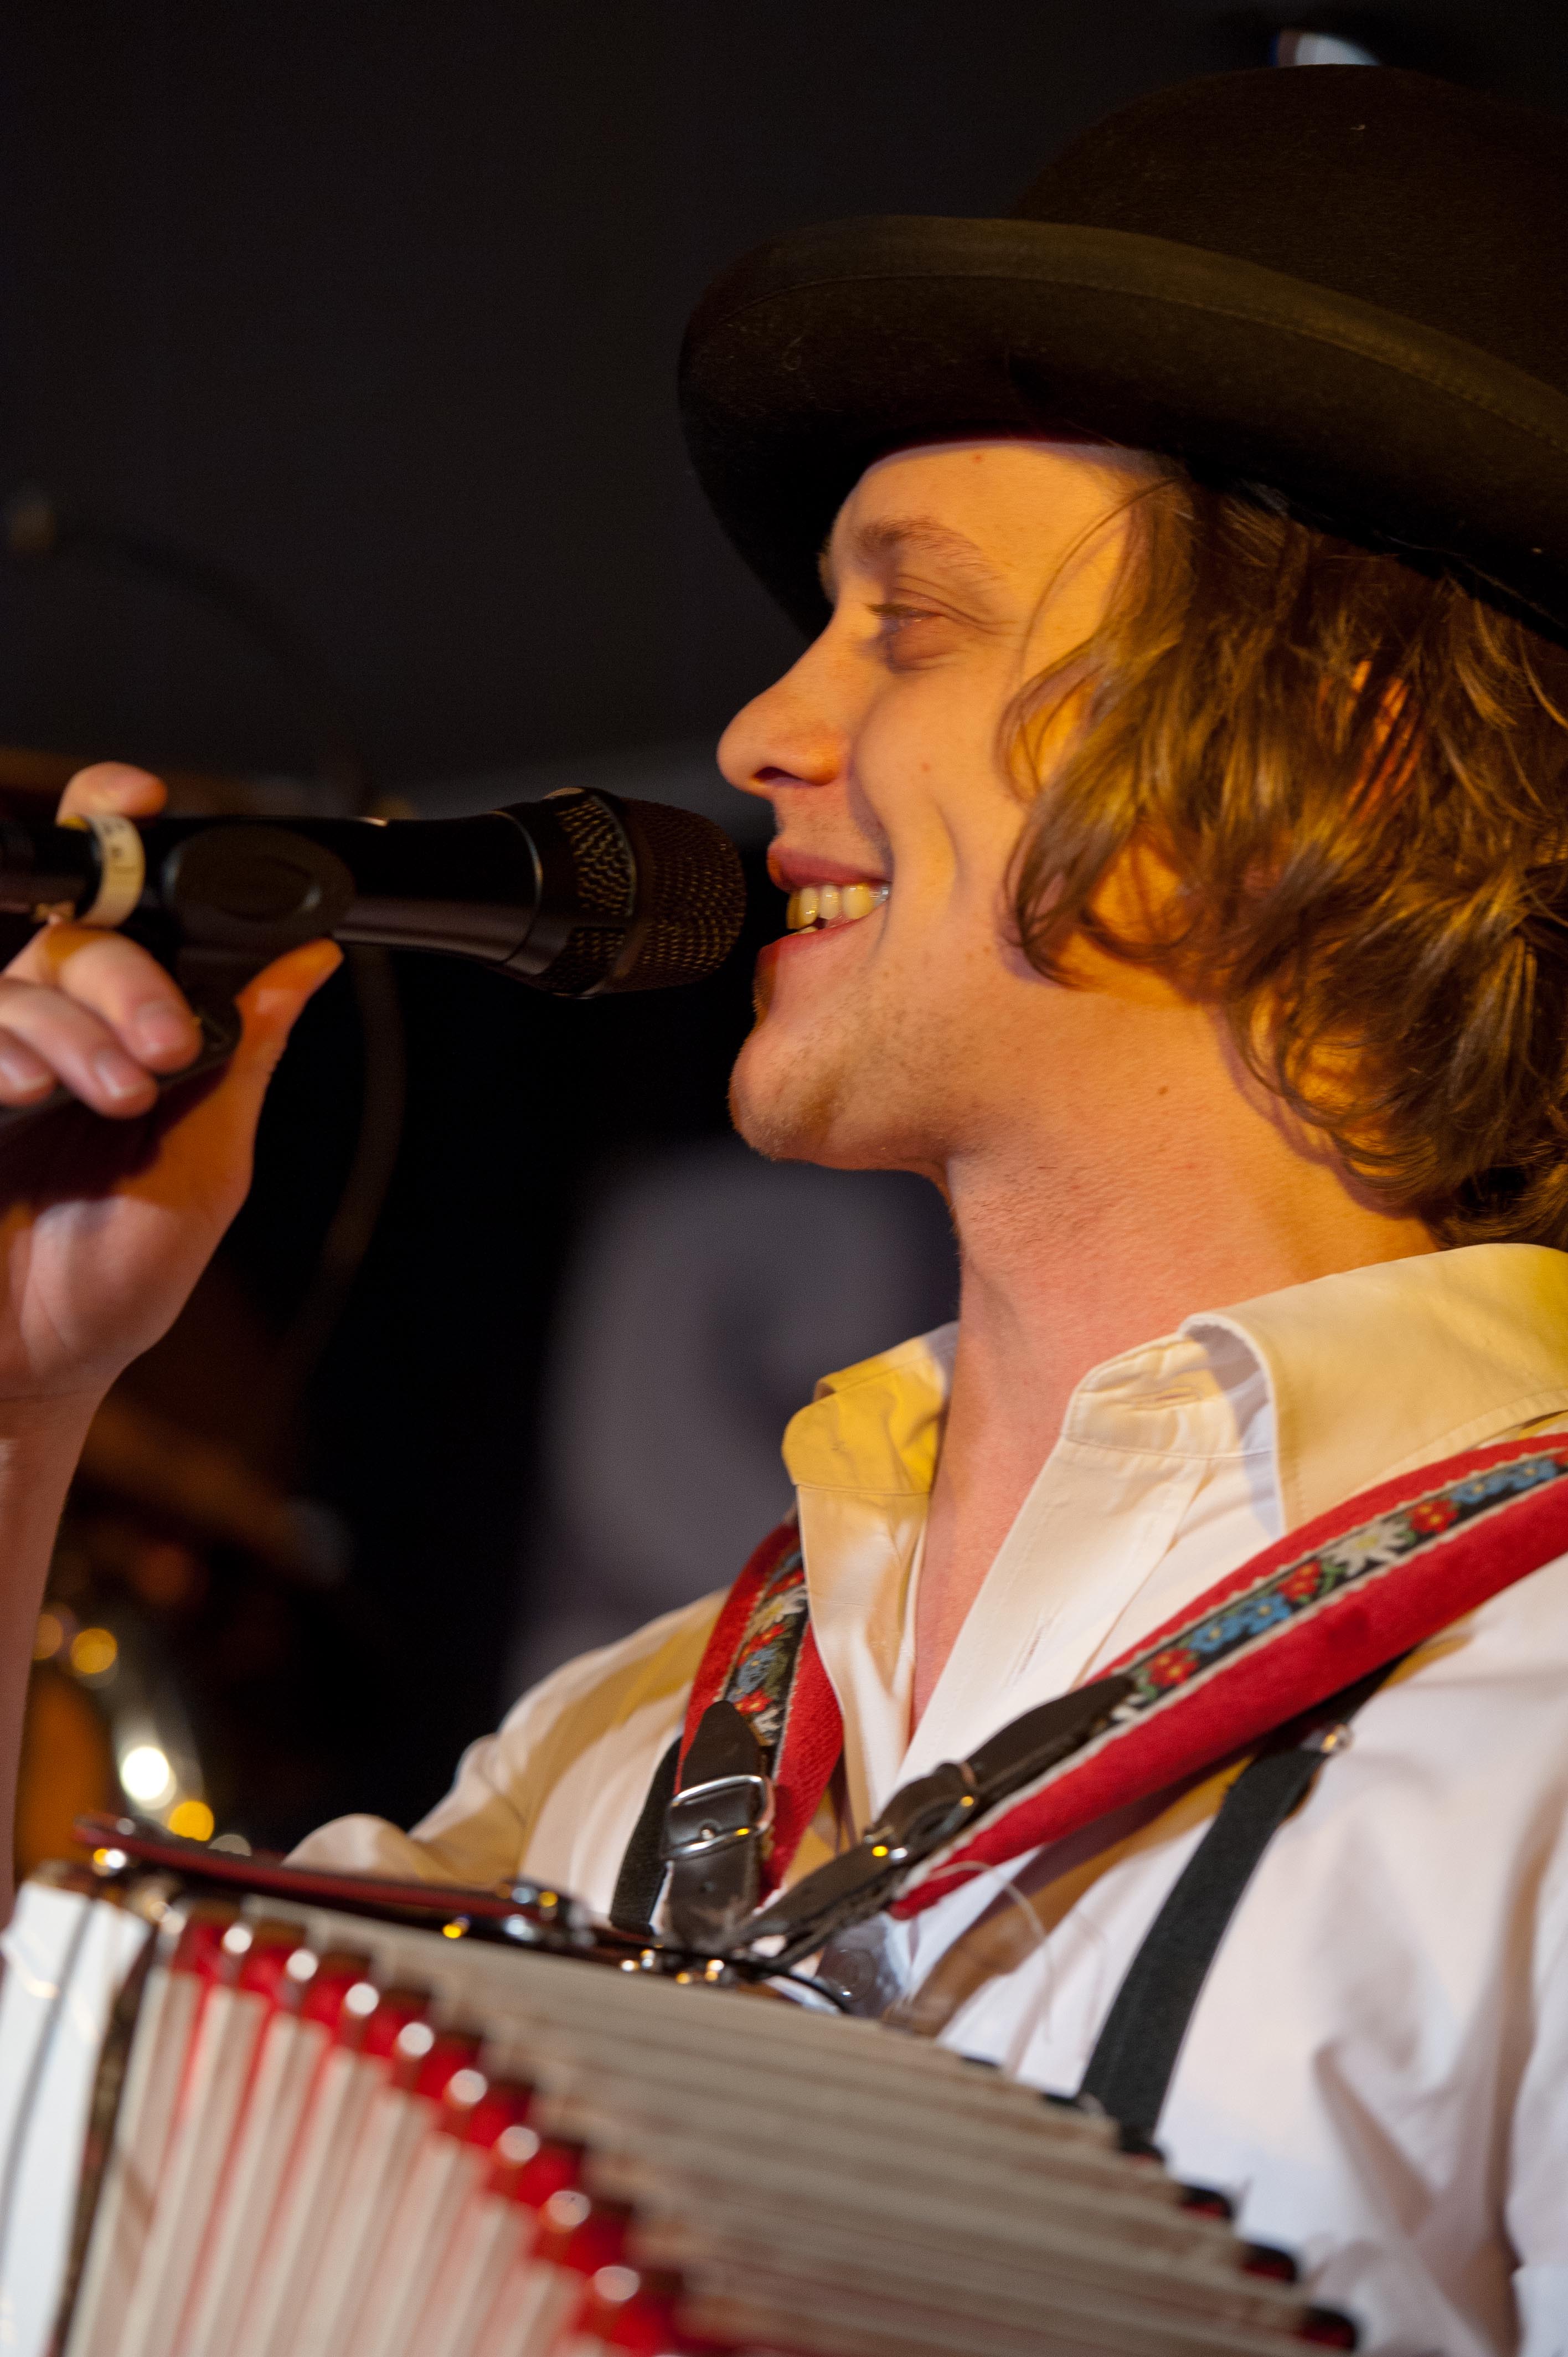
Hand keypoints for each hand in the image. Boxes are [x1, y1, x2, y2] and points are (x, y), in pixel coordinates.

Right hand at [0, 763, 340, 1413]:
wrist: (28, 1373)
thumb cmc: (113, 1287)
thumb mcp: (205, 1171)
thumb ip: (244, 1058)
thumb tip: (309, 961)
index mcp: (128, 1035)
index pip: (124, 910)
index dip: (123, 831)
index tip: (149, 797)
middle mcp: (55, 1031)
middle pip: (80, 933)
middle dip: (129, 974)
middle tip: (167, 1048)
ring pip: (26, 975)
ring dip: (80, 1024)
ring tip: (119, 1094)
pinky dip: (12, 1045)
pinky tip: (34, 1089)